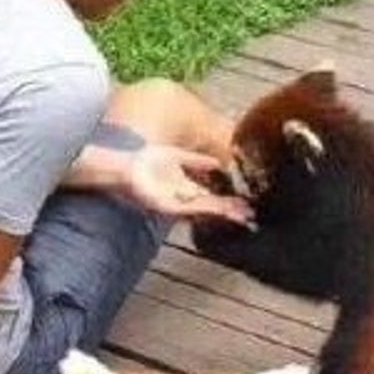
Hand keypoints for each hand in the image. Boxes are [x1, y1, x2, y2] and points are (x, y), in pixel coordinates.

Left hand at [121, 144, 253, 225]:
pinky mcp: (167, 206)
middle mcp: (183, 199)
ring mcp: (176, 204)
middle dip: (232, 211)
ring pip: (205, 209)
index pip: (212, 197)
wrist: (122, 168)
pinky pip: (190, 206)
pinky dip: (207, 207)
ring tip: (243, 215)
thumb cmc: (144, 162)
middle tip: (251, 214)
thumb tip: (218, 162)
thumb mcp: (178, 157)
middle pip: (212, 206)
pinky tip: (221, 207)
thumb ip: (198, 161)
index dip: (229, 201)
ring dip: (224, 213)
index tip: (246, 203)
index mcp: (185, 189)